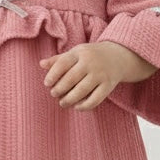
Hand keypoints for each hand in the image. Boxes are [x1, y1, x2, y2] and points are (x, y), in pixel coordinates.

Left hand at [39, 42, 155, 111]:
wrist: (118, 56)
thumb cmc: (90, 56)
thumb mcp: (75, 53)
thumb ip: (58, 60)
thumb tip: (41, 64)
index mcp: (80, 53)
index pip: (63, 63)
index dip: (53, 75)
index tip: (47, 83)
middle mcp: (90, 62)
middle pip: (71, 78)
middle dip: (59, 89)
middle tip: (54, 94)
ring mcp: (100, 74)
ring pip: (82, 91)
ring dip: (69, 99)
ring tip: (62, 102)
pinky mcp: (108, 86)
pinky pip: (95, 100)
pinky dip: (84, 106)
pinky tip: (76, 106)